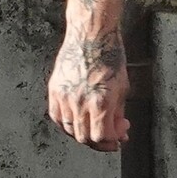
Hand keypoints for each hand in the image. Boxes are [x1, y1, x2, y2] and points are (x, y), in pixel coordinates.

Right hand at [47, 25, 129, 150]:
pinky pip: (57, 117)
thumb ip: (118, 113)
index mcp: (100, 102)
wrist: (91, 36)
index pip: (101, 136)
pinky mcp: (54, 90)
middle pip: (84, 137)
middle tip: (109, 134)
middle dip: (99, 140)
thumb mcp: (122, 88)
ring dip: (84, 132)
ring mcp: (64, 96)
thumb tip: (118, 131)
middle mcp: (80, 102)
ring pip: (70, 129)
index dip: (112, 141)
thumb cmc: (111, 58)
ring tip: (94, 125)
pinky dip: (68, 124)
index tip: (119, 136)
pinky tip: (79, 119)